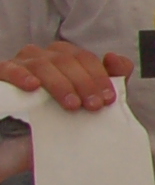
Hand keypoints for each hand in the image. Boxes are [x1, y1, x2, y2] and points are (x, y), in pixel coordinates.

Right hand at [2, 44, 128, 111]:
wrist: (25, 129)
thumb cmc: (61, 106)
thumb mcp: (89, 94)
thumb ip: (110, 76)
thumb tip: (114, 56)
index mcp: (65, 55)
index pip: (85, 58)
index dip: (99, 77)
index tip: (108, 99)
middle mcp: (44, 55)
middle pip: (66, 61)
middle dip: (84, 83)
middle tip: (93, 106)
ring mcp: (22, 62)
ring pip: (42, 65)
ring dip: (60, 84)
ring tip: (71, 105)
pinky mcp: (3, 71)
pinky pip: (9, 69)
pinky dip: (21, 75)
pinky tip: (32, 86)